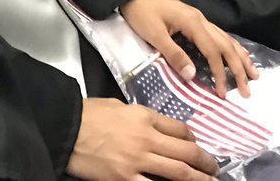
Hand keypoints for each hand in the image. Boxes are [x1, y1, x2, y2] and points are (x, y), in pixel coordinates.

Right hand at [67, 98, 217, 180]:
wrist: (65, 128)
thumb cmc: (88, 114)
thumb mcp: (119, 106)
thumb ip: (141, 117)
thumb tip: (156, 127)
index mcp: (144, 117)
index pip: (179, 128)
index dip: (193, 138)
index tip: (196, 144)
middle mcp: (147, 139)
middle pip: (186, 152)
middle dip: (205, 162)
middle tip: (214, 169)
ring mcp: (137, 162)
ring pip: (179, 173)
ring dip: (198, 179)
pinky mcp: (125, 179)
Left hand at [121, 0, 259, 98]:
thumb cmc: (142, 13)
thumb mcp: (154, 34)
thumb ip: (173, 54)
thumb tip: (193, 76)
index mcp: (193, 23)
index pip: (213, 51)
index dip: (220, 73)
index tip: (223, 93)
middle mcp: (201, 20)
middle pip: (226, 45)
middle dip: (239, 68)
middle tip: (248, 90)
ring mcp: (200, 19)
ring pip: (227, 39)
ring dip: (241, 58)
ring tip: (253, 75)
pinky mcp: (196, 20)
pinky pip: (220, 35)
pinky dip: (232, 47)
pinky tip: (238, 55)